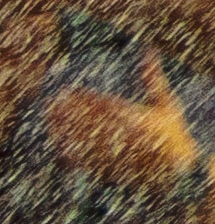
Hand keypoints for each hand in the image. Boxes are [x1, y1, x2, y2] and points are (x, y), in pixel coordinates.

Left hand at [43, 86, 196, 186]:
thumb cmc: (172, 134)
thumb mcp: (166, 104)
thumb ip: (153, 80)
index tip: (68, 90)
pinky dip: (68, 148)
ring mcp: (114, 155)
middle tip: (51, 101)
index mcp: (138, 120)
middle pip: (88, 122)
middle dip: (67, 111)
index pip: (104, 106)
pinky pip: (83, 159)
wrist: (174, 172)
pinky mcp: (108, 169)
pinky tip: (56, 139)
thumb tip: (148, 52)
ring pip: (82, 140)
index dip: (83, 98)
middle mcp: (123, 138)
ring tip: (49, 116)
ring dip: (63, 127)